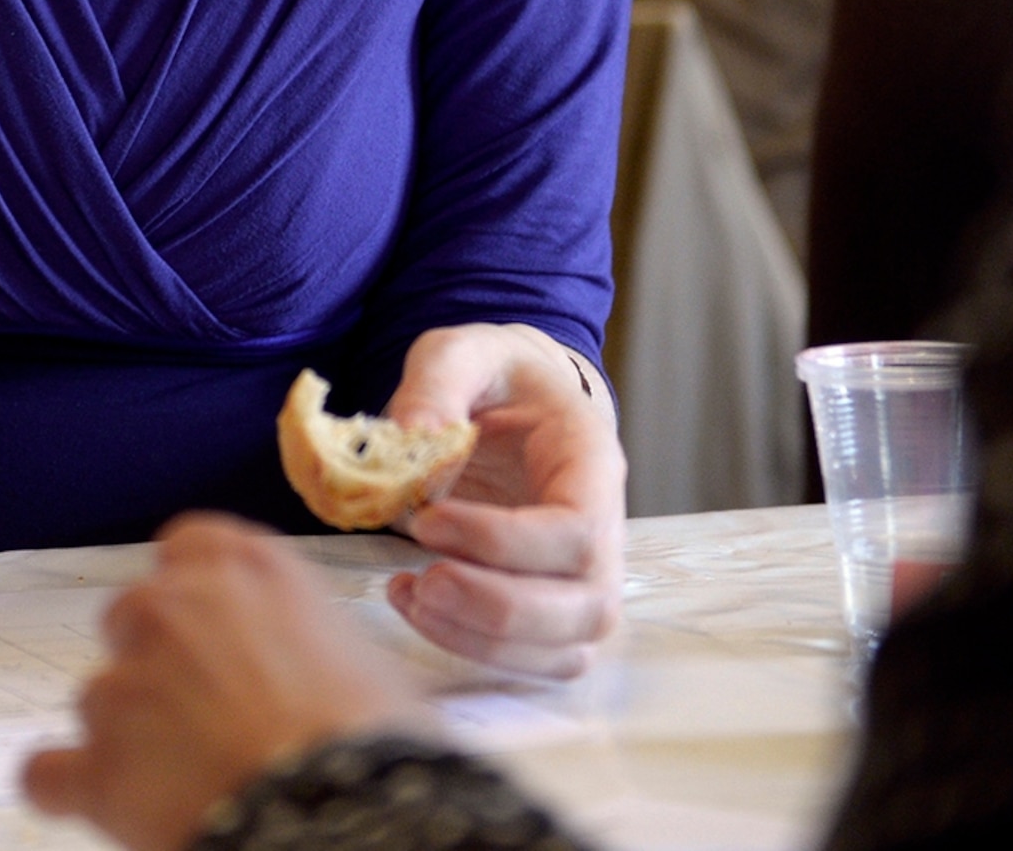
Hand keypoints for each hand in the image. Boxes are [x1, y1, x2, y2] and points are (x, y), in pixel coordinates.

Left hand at [25, 514, 427, 850]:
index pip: (189, 545)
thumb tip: (311, 673)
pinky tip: (104, 808)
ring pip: (97, 699)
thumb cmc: (378, 741)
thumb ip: (308, 642)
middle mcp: (173, 609)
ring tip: (185, 783)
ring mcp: (125, 685)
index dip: (194, 591)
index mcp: (246, 569)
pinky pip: (47, 772)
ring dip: (127, 735)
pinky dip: (68, 789)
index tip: (211, 629)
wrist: (344, 810)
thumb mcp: (365, 660)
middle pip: (130, 617)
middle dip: (154, 663)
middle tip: (204, 717)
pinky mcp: (98, 764)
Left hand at [381, 323, 625, 674]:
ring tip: (408, 595)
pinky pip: (539, 660)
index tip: (428, 522)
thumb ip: (435, 382)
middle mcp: (605, 528)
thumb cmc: (494, 378)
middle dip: (497, 609)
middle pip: (588, 607)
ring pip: (566, 649)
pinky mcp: (556, 608)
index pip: (576, 530)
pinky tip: (420, 609)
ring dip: (483, 641)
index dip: (502, 543)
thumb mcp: (459, 352)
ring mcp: (586, 577)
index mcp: (590, 461)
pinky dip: (479, 651)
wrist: (517, 401)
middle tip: (419, 582)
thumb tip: (411, 435)